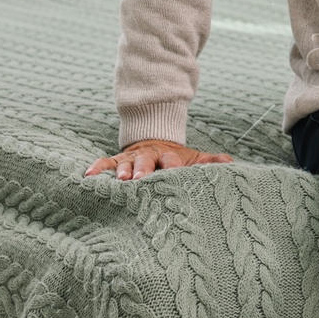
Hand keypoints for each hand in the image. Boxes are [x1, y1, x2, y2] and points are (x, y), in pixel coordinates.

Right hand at [85, 139, 233, 180]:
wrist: (155, 138)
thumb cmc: (176, 158)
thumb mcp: (194, 158)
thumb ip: (210, 162)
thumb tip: (231, 164)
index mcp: (170, 157)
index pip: (173, 162)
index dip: (174, 167)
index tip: (177, 172)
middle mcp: (150, 157)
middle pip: (148, 162)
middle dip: (145, 170)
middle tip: (143, 179)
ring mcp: (132, 158)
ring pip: (126, 162)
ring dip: (124, 170)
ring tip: (122, 179)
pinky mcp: (118, 160)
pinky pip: (106, 162)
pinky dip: (97, 168)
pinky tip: (88, 176)